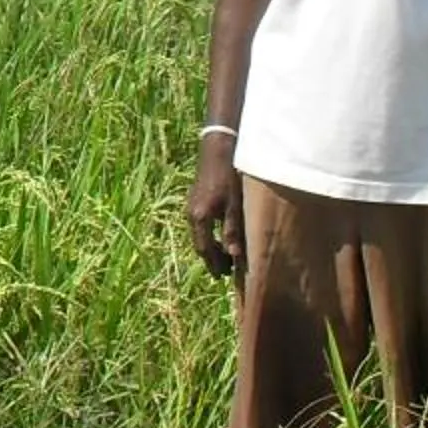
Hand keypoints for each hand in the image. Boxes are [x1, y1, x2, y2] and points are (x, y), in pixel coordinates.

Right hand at [186, 140, 244, 279]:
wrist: (218, 150)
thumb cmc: (229, 177)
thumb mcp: (235, 205)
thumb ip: (232, 230)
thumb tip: (234, 255)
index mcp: (200, 218)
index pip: (204, 249)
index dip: (214, 264)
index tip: (224, 277)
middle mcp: (191, 214)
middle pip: (199, 243)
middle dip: (211, 258)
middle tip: (225, 271)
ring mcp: (191, 205)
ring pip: (199, 233)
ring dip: (210, 246)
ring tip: (225, 255)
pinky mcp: (196, 198)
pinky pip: (200, 224)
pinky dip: (209, 234)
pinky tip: (221, 234)